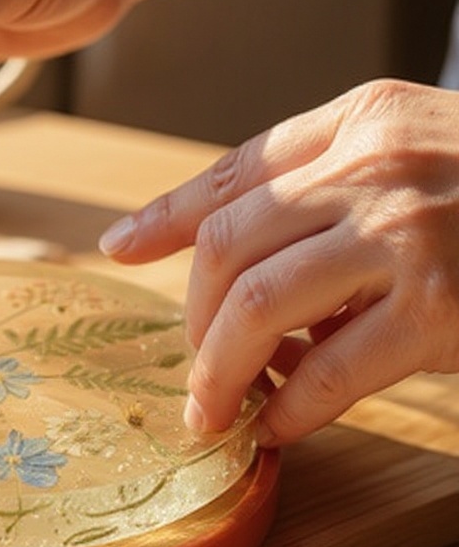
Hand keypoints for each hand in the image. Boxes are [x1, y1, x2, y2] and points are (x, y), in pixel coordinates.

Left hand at [100, 79, 458, 446]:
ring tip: (213, 408)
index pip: (231, 174)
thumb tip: (200, 247)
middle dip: (191, 321)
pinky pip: (327, 371)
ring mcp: (406, 235)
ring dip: (219, 371)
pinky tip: (278, 425)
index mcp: (358, 121)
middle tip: (192, 368)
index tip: (120, 249)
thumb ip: (311, 183)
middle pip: (225, 250)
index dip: (166, 219)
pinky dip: (289, 408)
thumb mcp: (404, 151)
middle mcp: (371, 167)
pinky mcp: (440, 308)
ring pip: (254, 309)